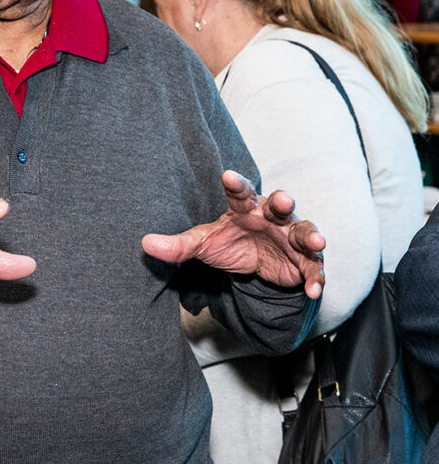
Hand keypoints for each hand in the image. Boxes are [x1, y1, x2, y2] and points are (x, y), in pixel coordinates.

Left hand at [141, 170, 325, 299]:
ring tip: (318, 242)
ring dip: (311, 236)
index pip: (239, 193)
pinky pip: (312, 267)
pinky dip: (315, 277)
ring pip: (304, 232)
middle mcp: (271, 218)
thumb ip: (178, 245)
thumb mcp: (203, 244)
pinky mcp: (303, 261)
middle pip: (279, 206)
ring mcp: (290, 238)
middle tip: (283, 200)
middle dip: (283, 202)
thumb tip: (144, 244)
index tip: (226, 175)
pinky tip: (313, 288)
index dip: (235, 184)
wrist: (254, 266)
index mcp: (245, 208)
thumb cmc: (229, 243)